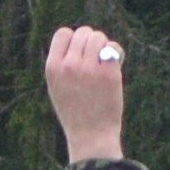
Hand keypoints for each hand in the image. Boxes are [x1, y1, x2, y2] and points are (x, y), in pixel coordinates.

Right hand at [45, 24, 127, 165]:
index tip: (79, 53)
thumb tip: (80, 40)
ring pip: (99, 38)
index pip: (62, 33)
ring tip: (105, 62)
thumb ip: (64, 63)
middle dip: (91, 42)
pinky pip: (114, 48)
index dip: (73, 39)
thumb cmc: (75, 112)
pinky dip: (117, 53)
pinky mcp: (108, 73)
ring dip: (104, 46)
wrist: (90, 136)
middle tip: (95, 60)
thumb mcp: (57, 87)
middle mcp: (69, 65)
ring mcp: (89, 69)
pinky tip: (117, 63)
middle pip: (83, 33)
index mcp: (52, 68)